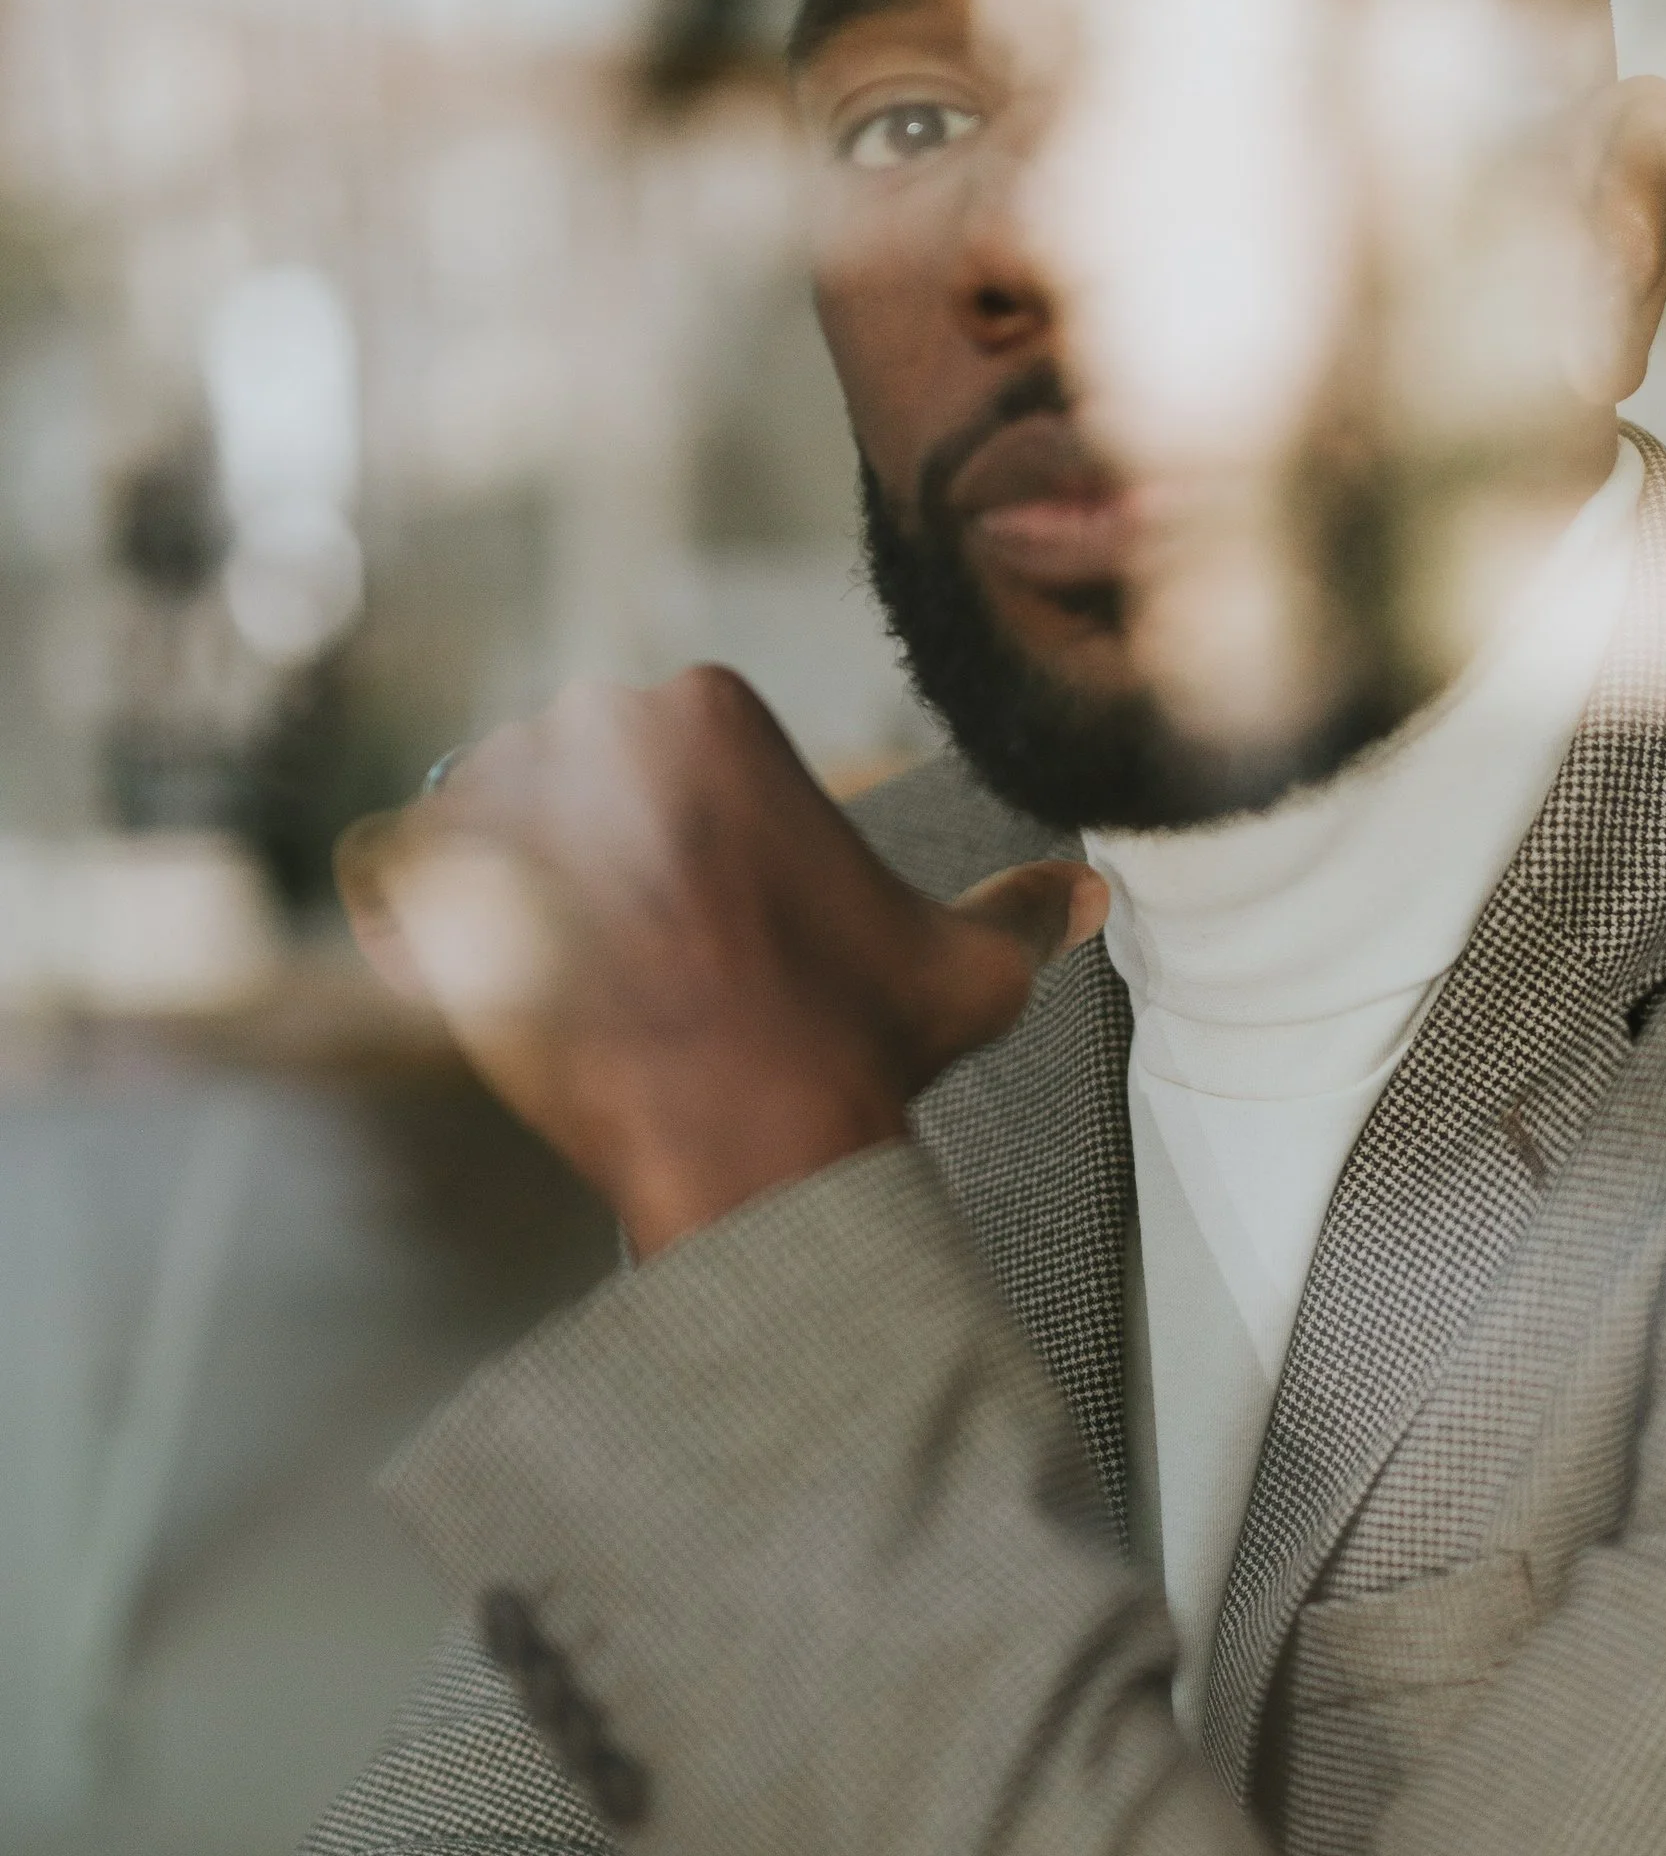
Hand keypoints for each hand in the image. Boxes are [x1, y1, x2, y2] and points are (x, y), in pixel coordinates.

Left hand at [337, 667, 1104, 1253]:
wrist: (751, 1145)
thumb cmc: (856, 1046)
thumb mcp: (967, 969)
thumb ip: (1025, 910)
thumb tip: (1085, 895)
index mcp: (708, 710)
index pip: (663, 747)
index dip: (685, 842)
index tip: (708, 917)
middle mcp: (593, 728)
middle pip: (568, 772)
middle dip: (591, 851)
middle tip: (642, 960)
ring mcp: (495, 801)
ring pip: (481, 819)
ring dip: (506, 885)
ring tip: (571, 980)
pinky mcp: (424, 887)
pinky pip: (391, 880)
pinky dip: (415, 926)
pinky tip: (479, 983)